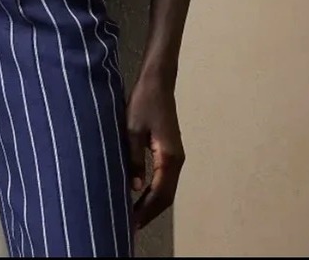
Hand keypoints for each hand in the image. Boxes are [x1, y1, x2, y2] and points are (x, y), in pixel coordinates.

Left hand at [127, 71, 184, 229]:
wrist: (157, 82)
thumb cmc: (143, 102)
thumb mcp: (132, 130)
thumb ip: (133, 159)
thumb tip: (134, 188)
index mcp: (169, 157)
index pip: (159, 193)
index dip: (146, 211)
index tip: (132, 224)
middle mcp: (177, 160)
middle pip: (166, 196)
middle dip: (149, 212)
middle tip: (131, 226)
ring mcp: (176, 156)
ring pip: (167, 188)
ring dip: (152, 203)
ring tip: (135, 215)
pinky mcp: (171, 151)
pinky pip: (165, 178)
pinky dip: (155, 191)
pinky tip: (141, 195)